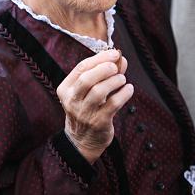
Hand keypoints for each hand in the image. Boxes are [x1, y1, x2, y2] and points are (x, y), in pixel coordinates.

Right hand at [57, 49, 133, 163]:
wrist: (82, 141)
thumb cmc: (87, 109)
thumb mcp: (89, 91)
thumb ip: (104, 74)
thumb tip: (121, 59)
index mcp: (66, 89)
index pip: (81, 68)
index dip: (99, 58)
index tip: (114, 53)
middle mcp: (72, 101)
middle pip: (86, 79)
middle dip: (104, 69)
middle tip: (116, 67)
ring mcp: (84, 113)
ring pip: (99, 92)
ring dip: (114, 81)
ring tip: (122, 79)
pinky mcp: (99, 122)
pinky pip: (113, 104)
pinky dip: (123, 94)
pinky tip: (129, 89)